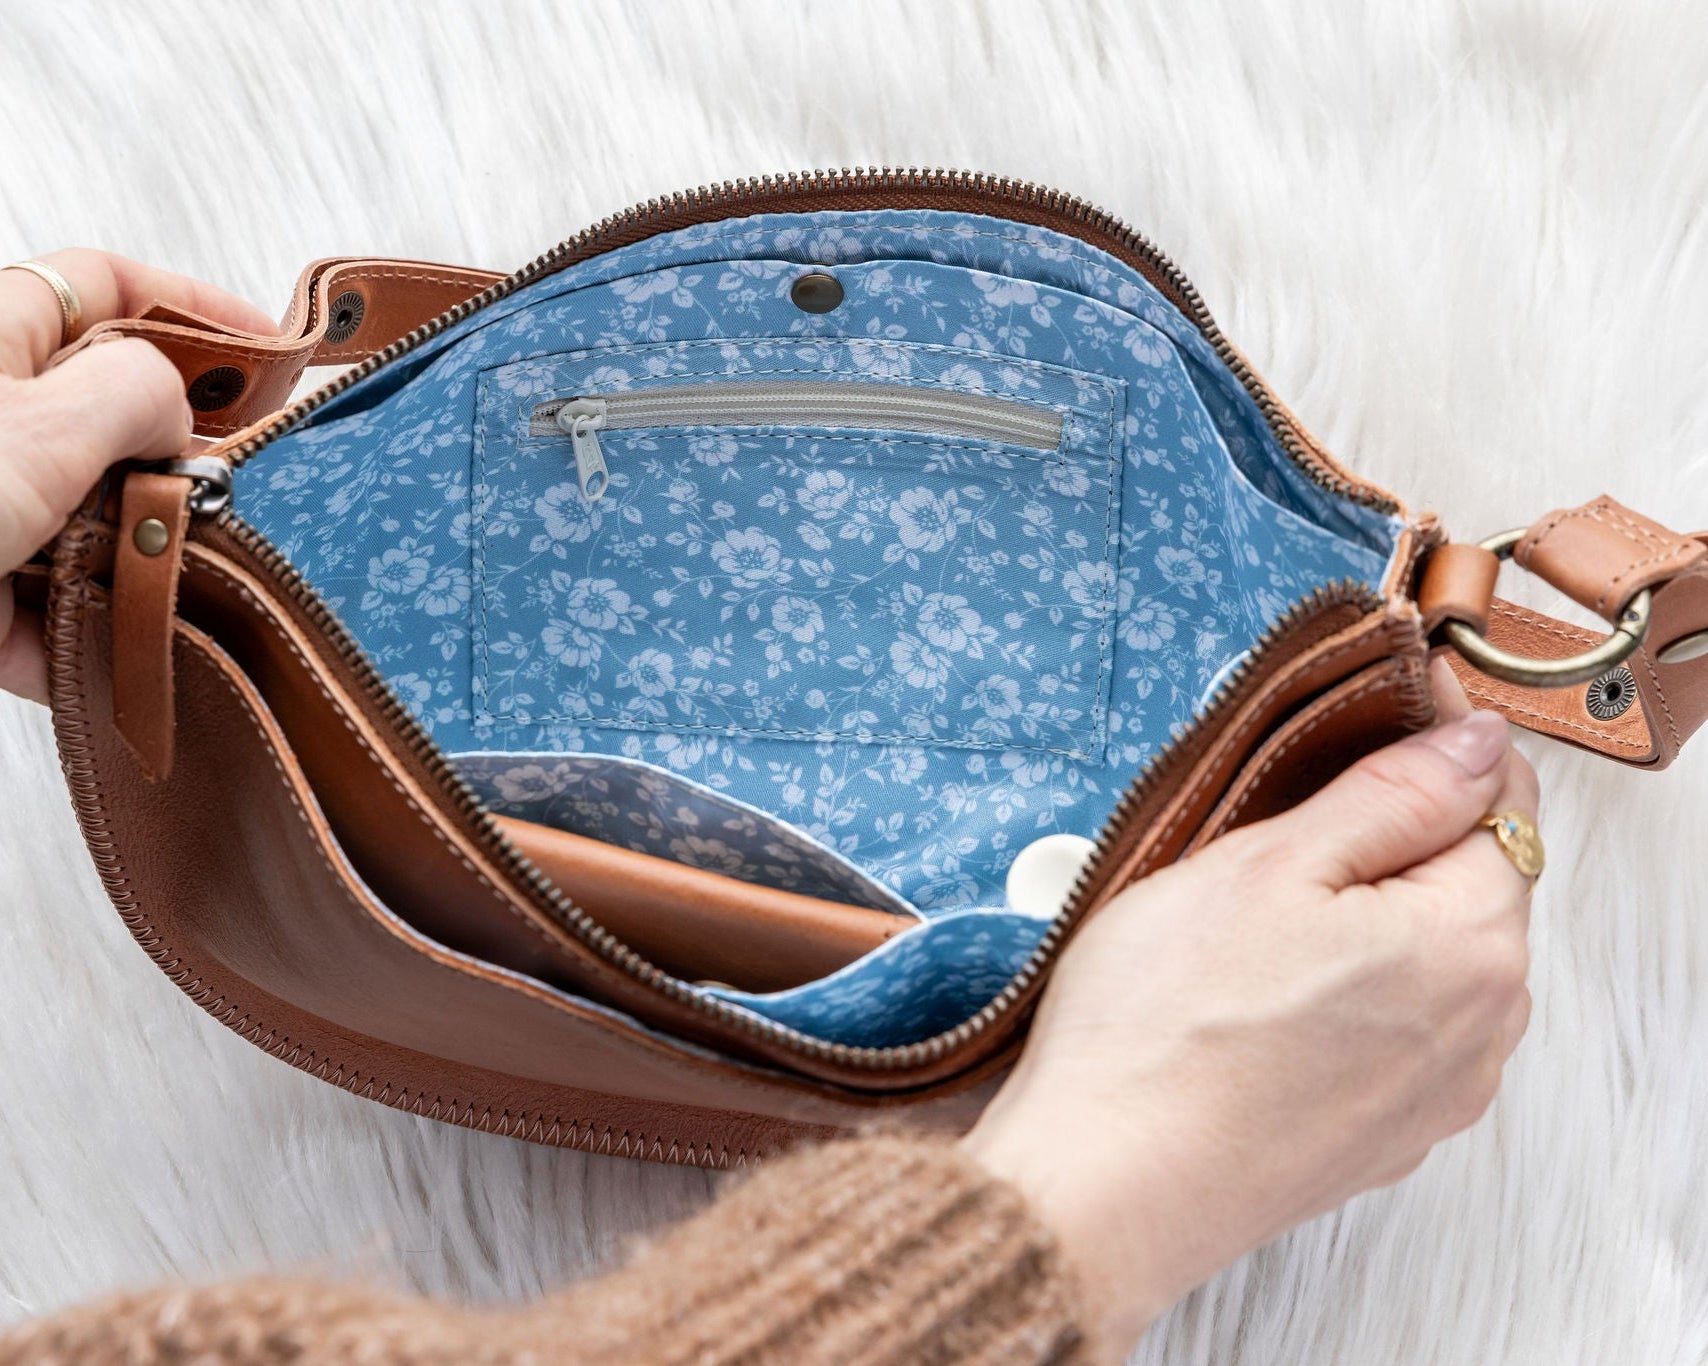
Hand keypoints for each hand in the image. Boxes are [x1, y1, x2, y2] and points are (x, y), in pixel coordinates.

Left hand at [0, 250, 276, 701]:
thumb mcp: (42, 428)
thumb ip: (138, 397)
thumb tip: (181, 413)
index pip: (108, 285)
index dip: (199, 307)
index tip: (276, 352)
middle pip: (112, 416)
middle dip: (176, 463)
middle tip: (228, 495)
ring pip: (90, 522)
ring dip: (137, 561)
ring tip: (172, 588)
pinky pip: (45, 608)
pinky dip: (80, 637)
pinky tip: (104, 657)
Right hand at [963, 660, 1537, 1360]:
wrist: (1105, 1187)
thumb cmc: (1166, 1025)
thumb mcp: (1271, 862)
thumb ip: (1394, 794)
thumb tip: (1476, 743)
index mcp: (1471, 942)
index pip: (1502, 801)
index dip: (1440, 741)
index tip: (1381, 709)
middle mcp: (1482, 1028)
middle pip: (1469, 883)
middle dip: (1394, 835)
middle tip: (1281, 823)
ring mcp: (1435, 1094)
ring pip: (1427, 958)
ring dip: (1367, 917)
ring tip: (1256, 917)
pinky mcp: (1380, 1137)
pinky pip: (1393, 1030)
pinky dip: (1348, 992)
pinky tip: (1261, 995)